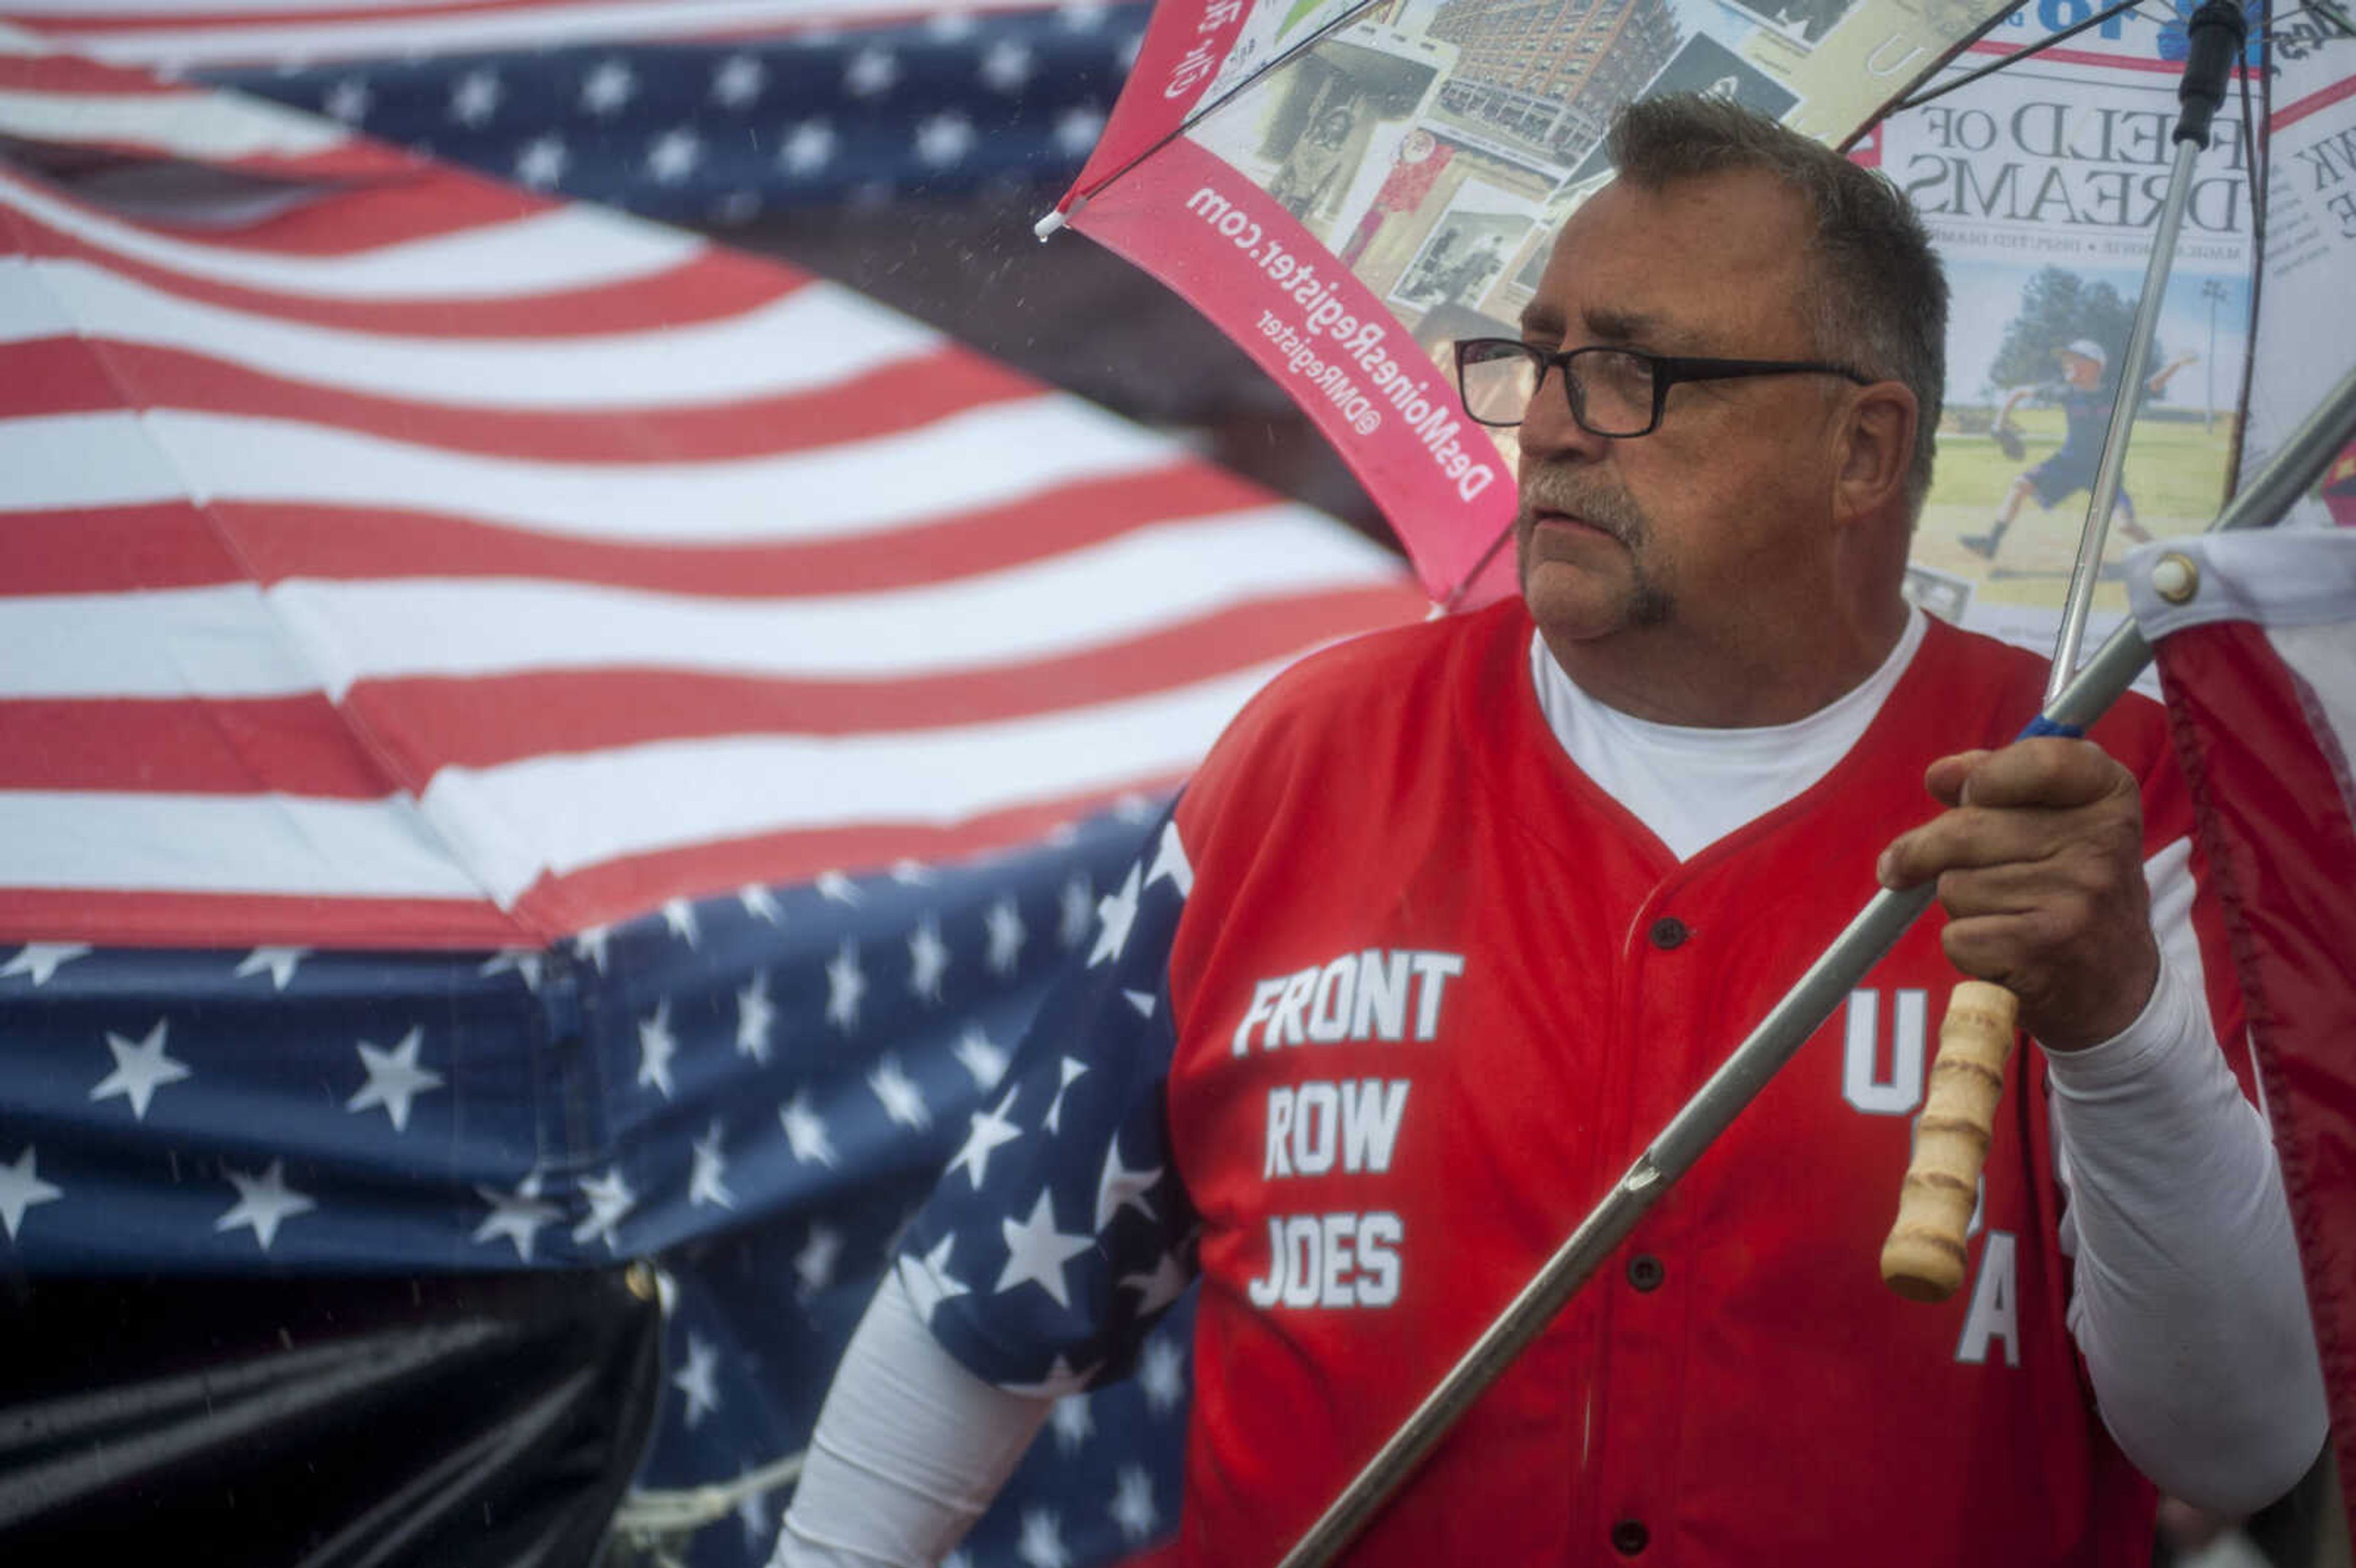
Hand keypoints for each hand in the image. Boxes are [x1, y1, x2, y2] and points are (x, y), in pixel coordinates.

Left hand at [1875, 739, 2158, 1051]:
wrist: (2115, 987)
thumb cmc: (2068, 890)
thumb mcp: (2057, 822)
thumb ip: (1998, 782)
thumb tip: (1940, 776)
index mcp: (2110, 796)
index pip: (2040, 760)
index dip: (1984, 777)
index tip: (1965, 795)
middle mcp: (2104, 843)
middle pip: (1966, 827)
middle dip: (1930, 850)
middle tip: (1918, 865)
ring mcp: (2078, 898)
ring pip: (1955, 884)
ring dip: (1959, 902)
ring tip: (2005, 915)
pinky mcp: (2045, 950)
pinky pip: (1957, 935)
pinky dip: (1964, 946)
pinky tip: (2003, 949)